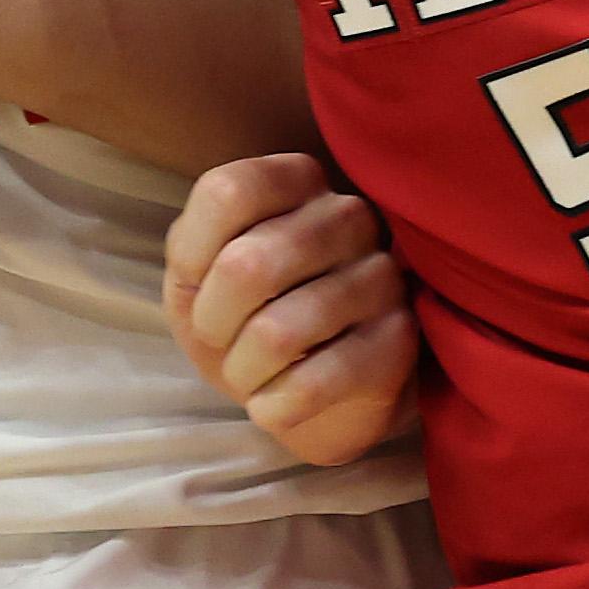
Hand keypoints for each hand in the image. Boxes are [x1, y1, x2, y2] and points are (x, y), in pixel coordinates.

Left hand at [163, 155, 421, 467]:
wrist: (309, 395)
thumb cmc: (245, 318)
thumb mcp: (198, 274)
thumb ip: (190, 249)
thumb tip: (208, 265)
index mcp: (298, 182)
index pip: (228, 192)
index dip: (193, 253)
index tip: (197, 286)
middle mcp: (349, 216)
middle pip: (246, 265)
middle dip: (213, 323)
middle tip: (222, 342)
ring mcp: (382, 277)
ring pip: (277, 332)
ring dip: (243, 372)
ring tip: (252, 375)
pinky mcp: (397, 341)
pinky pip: (314, 382)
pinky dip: (274, 407)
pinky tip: (277, 403)